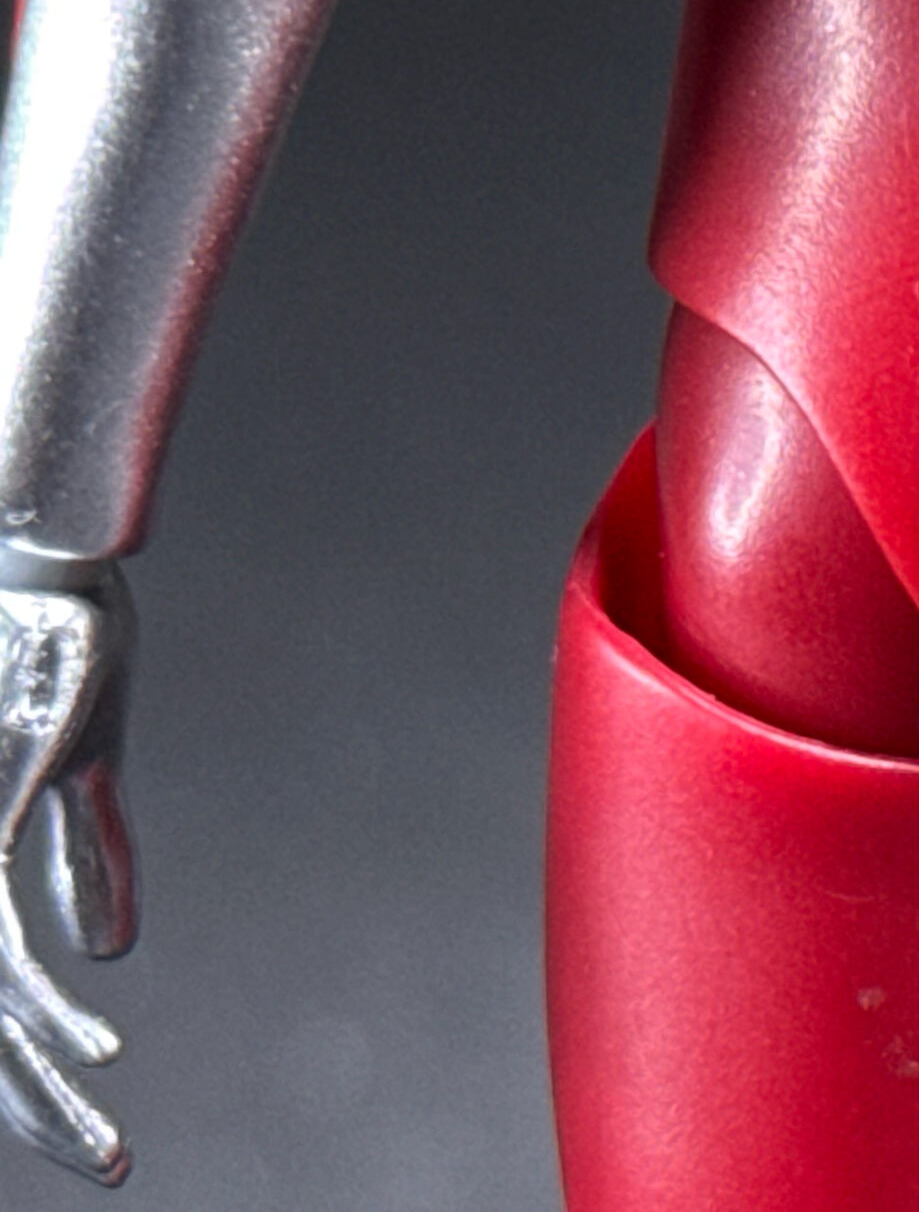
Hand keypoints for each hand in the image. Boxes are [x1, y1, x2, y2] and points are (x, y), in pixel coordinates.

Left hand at [0, 569, 136, 1184]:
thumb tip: (109, 955)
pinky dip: (51, 1004)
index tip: (99, 1118)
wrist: (37, 564)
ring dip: (46, 1082)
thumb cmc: (51, 648)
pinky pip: (0, 942)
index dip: (40, 1070)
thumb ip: (89, 857)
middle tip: (109, 1163)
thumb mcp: (83, 770)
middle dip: (42, 1108)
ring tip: (103, 1138)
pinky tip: (96, 1037)